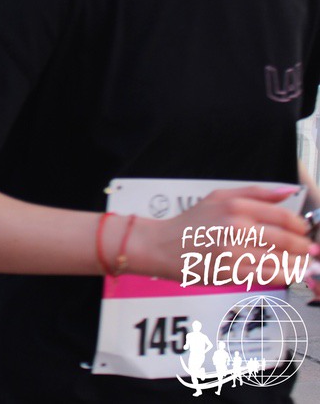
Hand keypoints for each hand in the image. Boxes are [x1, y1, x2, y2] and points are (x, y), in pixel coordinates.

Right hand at [133, 185, 316, 281]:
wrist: (161, 245)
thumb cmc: (190, 223)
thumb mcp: (219, 197)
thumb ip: (256, 192)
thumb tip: (288, 191)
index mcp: (236, 206)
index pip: (284, 216)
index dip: (300, 226)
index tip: (305, 232)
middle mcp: (236, 227)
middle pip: (287, 240)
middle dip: (304, 247)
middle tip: (308, 250)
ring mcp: (234, 252)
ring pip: (281, 260)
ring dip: (298, 263)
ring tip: (301, 263)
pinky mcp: (231, 273)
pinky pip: (268, 275)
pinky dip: (284, 275)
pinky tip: (288, 272)